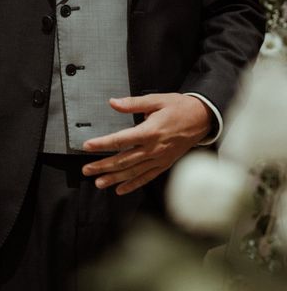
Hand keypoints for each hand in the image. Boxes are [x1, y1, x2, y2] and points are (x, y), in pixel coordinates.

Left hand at [81, 94, 212, 194]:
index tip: (87, 146)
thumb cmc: (179, 107)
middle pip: (123, 160)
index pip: (120, 140)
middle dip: (102, 166)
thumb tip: (113, 103)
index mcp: (150, 131)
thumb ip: (133, 104)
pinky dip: (133, 185)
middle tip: (86, 170)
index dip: (102, 144)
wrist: (203, 118)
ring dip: (114, 178)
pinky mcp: (164, 164)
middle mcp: (153, 148)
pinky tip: (120, 190)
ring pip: (132, 172)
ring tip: (98, 182)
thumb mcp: (156, 100)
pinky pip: (146, 177)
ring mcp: (159, 158)